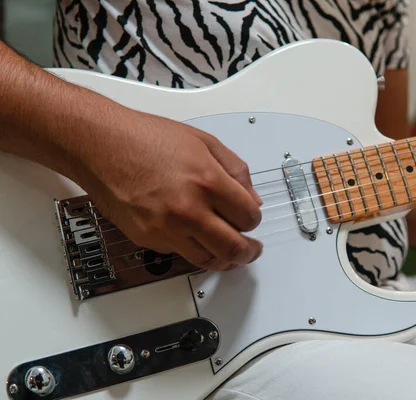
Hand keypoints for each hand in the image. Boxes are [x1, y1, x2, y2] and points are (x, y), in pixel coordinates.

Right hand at [79, 108, 262, 270]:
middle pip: (232, 248)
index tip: (252, 219)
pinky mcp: (147, 239)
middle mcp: (188, 210)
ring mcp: (166, 229)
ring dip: (224, 259)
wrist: (100, 144)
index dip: (255, 221)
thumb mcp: (203, 142)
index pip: (248, 217)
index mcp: (208, 181)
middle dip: (248, 253)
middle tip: (251, 251)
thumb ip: (235, 171)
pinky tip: (195, 236)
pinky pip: (180, 253)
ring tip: (229, 252)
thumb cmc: (145, 138)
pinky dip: (192, 248)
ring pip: (207, 260)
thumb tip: (252, 199)